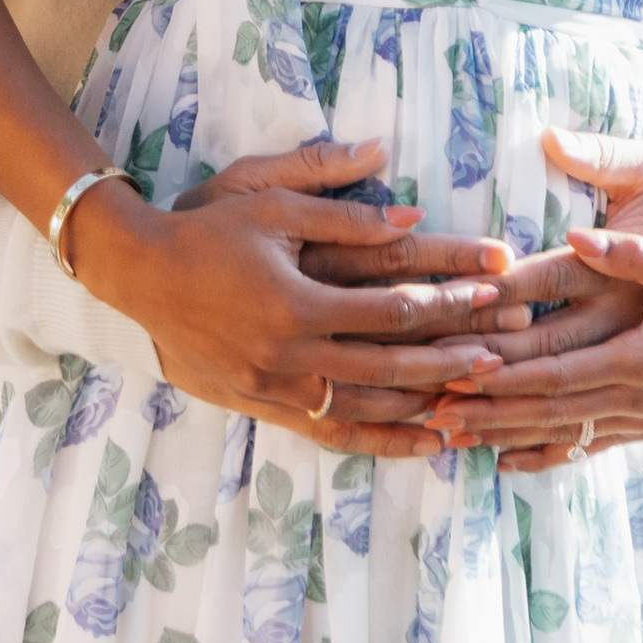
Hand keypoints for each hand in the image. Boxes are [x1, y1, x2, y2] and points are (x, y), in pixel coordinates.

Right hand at [67, 136, 509, 458]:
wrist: (140, 276)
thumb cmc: (208, 228)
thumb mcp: (269, 200)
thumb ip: (343, 210)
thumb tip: (412, 212)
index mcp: (297, 301)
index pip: (392, 307)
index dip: (447, 300)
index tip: (492, 291)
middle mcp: (290, 355)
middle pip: (390, 366)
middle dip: (451, 360)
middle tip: (502, 355)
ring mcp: (276, 389)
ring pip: (367, 410)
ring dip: (424, 407)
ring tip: (476, 404)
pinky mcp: (264, 406)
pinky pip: (333, 433)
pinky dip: (382, 441)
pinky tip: (422, 442)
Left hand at [429, 128, 642, 473]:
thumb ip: (631, 254)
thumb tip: (578, 235)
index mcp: (639, 356)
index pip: (557, 372)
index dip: (505, 377)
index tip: (457, 372)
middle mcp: (633, 398)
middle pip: (546, 409)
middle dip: (486, 411)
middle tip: (430, 411)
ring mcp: (636, 420)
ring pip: (557, 434)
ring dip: (502, 435)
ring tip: (448, 436)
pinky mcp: (639, 429)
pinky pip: (583, 449)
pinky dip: (541, 456)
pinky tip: (504, 461)